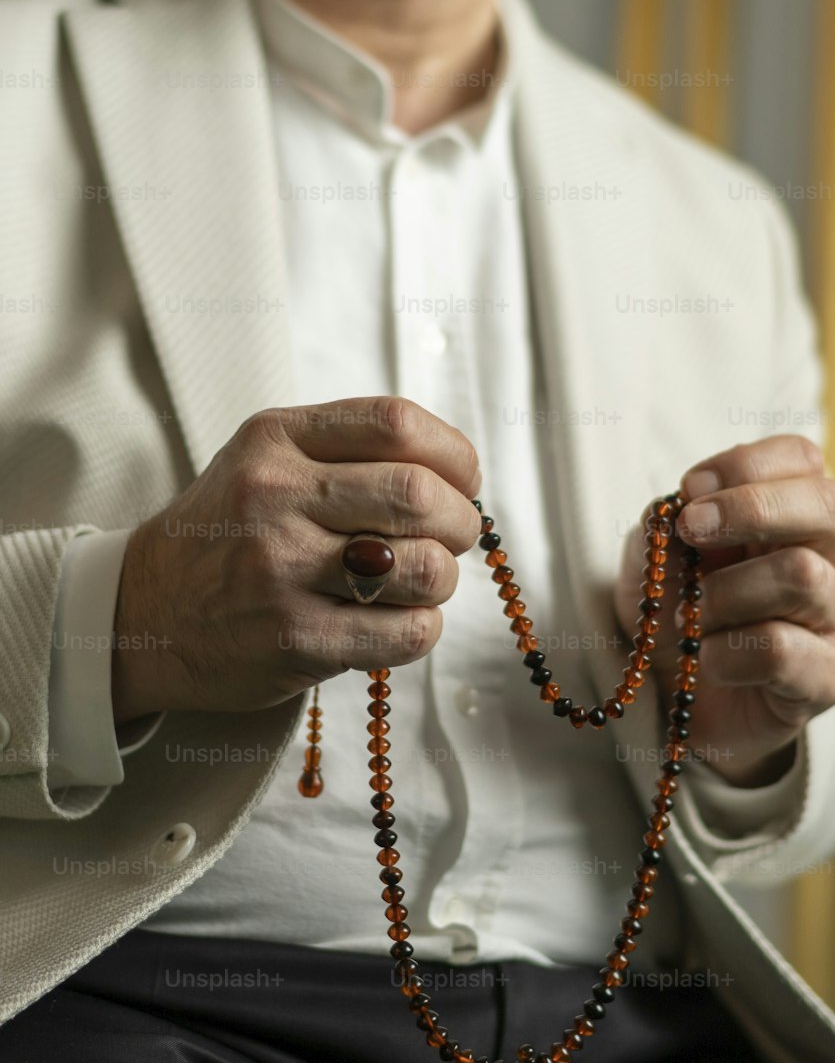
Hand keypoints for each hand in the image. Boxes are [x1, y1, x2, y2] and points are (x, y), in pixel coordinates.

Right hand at [111, 397, 480, 722]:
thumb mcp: (266, 459)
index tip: (463, 480)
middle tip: (453, 536)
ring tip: (419, 581)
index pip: (397, 423)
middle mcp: (275, 496)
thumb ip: (349, 449)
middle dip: (460, 520)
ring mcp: (280, 570)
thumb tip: (457, 473)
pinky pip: (404, 633)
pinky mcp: (292, 639)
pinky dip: (422, 628)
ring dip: (442, 578)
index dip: (454, 454)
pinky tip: (398, 621)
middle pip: (418, 494)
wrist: (143, 611)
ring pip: (422, 567)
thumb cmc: (229, 530)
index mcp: (276, 439)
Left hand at [613, 436, 834, 786]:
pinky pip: (782, 650)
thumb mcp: (659, 559)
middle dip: (748, 508)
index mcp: (794, 515)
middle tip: (690, 529)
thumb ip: (670, 528)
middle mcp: (829, 559)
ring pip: (800, 575)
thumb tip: (684, 511)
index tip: (689, 489)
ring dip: (725, 592)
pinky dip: (726, 652)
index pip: (801, 459)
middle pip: (825, 505)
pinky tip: (707, 661)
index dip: (745, 463)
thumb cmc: (680, 613)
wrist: (683, 702)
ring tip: (690, 618)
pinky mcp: (826, 678)